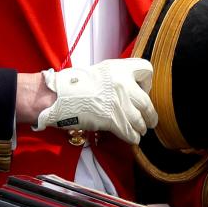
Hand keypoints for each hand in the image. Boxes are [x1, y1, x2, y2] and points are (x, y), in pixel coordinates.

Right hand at [33, 58, 156, 144]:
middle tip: (151, 121)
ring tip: (141, 130)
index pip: (147, 71)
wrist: (56, 96)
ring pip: (140, 120)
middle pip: (147, 103)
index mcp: (120, 68)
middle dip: (150, 115)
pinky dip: (132, 136)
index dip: (147, 82)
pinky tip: (132, 137)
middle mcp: (123, 84)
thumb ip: (119, 78)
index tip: (143, 90)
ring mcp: (119, 103)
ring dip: (141, 127)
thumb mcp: (101, 71)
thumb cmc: (75, 84)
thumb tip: (134, 91)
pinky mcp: (112, 119)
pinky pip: (130, 132)